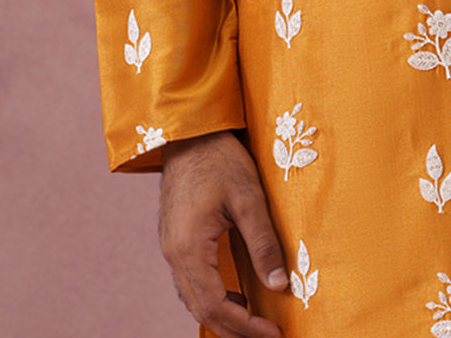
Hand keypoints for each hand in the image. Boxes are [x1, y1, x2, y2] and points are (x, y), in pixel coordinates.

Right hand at [159, 129, 287, 337]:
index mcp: (189, 248)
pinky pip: (189, 283)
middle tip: (267, 335)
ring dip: (221, 316)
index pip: (215, 305)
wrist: (189, 133)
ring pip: (192, 299)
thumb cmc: (220, 159)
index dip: (245, 327)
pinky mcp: (174, 240)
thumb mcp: (248, 197)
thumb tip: (280, 285)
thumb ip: (263, 242)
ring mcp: (170, 248)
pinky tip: (233, 296)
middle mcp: (173, 254)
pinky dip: (210, 297)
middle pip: (201, 309)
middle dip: (234, 329)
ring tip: (254, 322)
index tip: (273, 333)